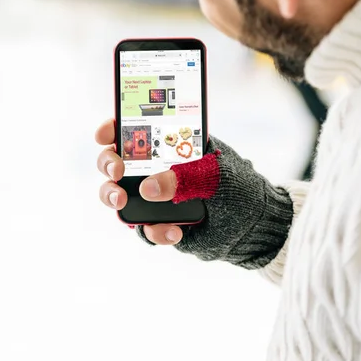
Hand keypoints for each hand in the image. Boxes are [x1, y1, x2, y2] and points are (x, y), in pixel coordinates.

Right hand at [97, 119, 292, 269]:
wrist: (255, 229)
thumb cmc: (240, 189)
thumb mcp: (216, 177)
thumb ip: (182, 178)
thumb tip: (146, 188)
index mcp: (173, 146)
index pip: (137, 130)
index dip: (115, 128)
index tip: (105, 134)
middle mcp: (157, 169)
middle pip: (117, 161)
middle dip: (108, 164)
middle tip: (117, 172)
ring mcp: (155, 198)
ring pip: (118, 195)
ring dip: (113, 197)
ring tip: (123, 203)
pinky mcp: (159, 224)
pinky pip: (142, 229)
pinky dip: (154, 232)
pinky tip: (176, 232)